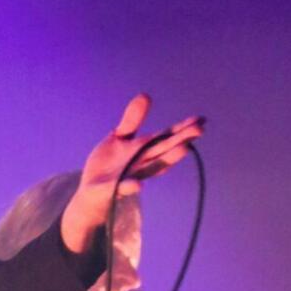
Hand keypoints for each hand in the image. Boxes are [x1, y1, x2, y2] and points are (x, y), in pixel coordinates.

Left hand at [61, 95, 204, 251]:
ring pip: (151, 169)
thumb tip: (146, 95)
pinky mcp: (113, 190)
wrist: (90, 194)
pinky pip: (123, 188)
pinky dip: (131, 186)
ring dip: (167, 160)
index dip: (182, 129)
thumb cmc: (108, 165)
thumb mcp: (119, 138)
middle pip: (164, 151)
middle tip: (199, 130)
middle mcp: (142, 164)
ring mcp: (129, 177)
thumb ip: (132, 121)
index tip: (200, 120)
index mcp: (144, 150)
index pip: (166, 138)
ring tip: (183, 149)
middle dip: (181, 141)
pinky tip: (139, 185)